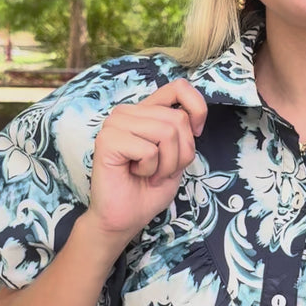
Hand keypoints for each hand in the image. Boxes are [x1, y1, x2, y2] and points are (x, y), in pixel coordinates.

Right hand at [88, 79, 207, 242]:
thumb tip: (193, 117)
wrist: (125, 218)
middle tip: (161, 171)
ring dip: (166, 164)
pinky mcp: (107, 140)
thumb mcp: (177, 157)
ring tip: (148, 173)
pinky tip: (134, 173)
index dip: (197, 109)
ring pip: (166, 132)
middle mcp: (128, 112)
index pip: (179, 88)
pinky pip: (149, 149)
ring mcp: (115, 123)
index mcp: (145, 111)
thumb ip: (183, 132)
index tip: (197, 133)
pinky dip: (150, 169)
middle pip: (177, 119)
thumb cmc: (148, 189)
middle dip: (180, 153)